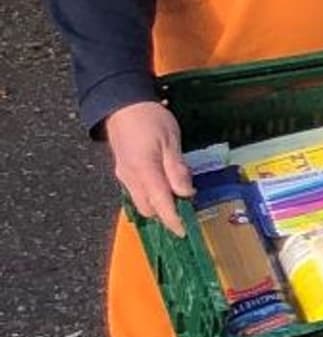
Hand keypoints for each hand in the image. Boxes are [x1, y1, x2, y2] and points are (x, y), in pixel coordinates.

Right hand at [104, 99, 190, 231]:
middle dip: (165, 214)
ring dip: (158, 205)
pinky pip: (137, 191)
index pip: (159, 203)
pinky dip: (151, 195)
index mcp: (144, 170)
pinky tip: (165, 188)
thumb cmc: (150, 119)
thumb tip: (185, 193)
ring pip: (140, 201)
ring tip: (178, 199)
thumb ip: (176, 169)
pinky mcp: (123, 171)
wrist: (122, 105)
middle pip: (148, 208)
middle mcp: (130, 177)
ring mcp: (124, 175)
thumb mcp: (170, 140)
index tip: (183, 231)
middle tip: (187, 210)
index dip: (172, 219)